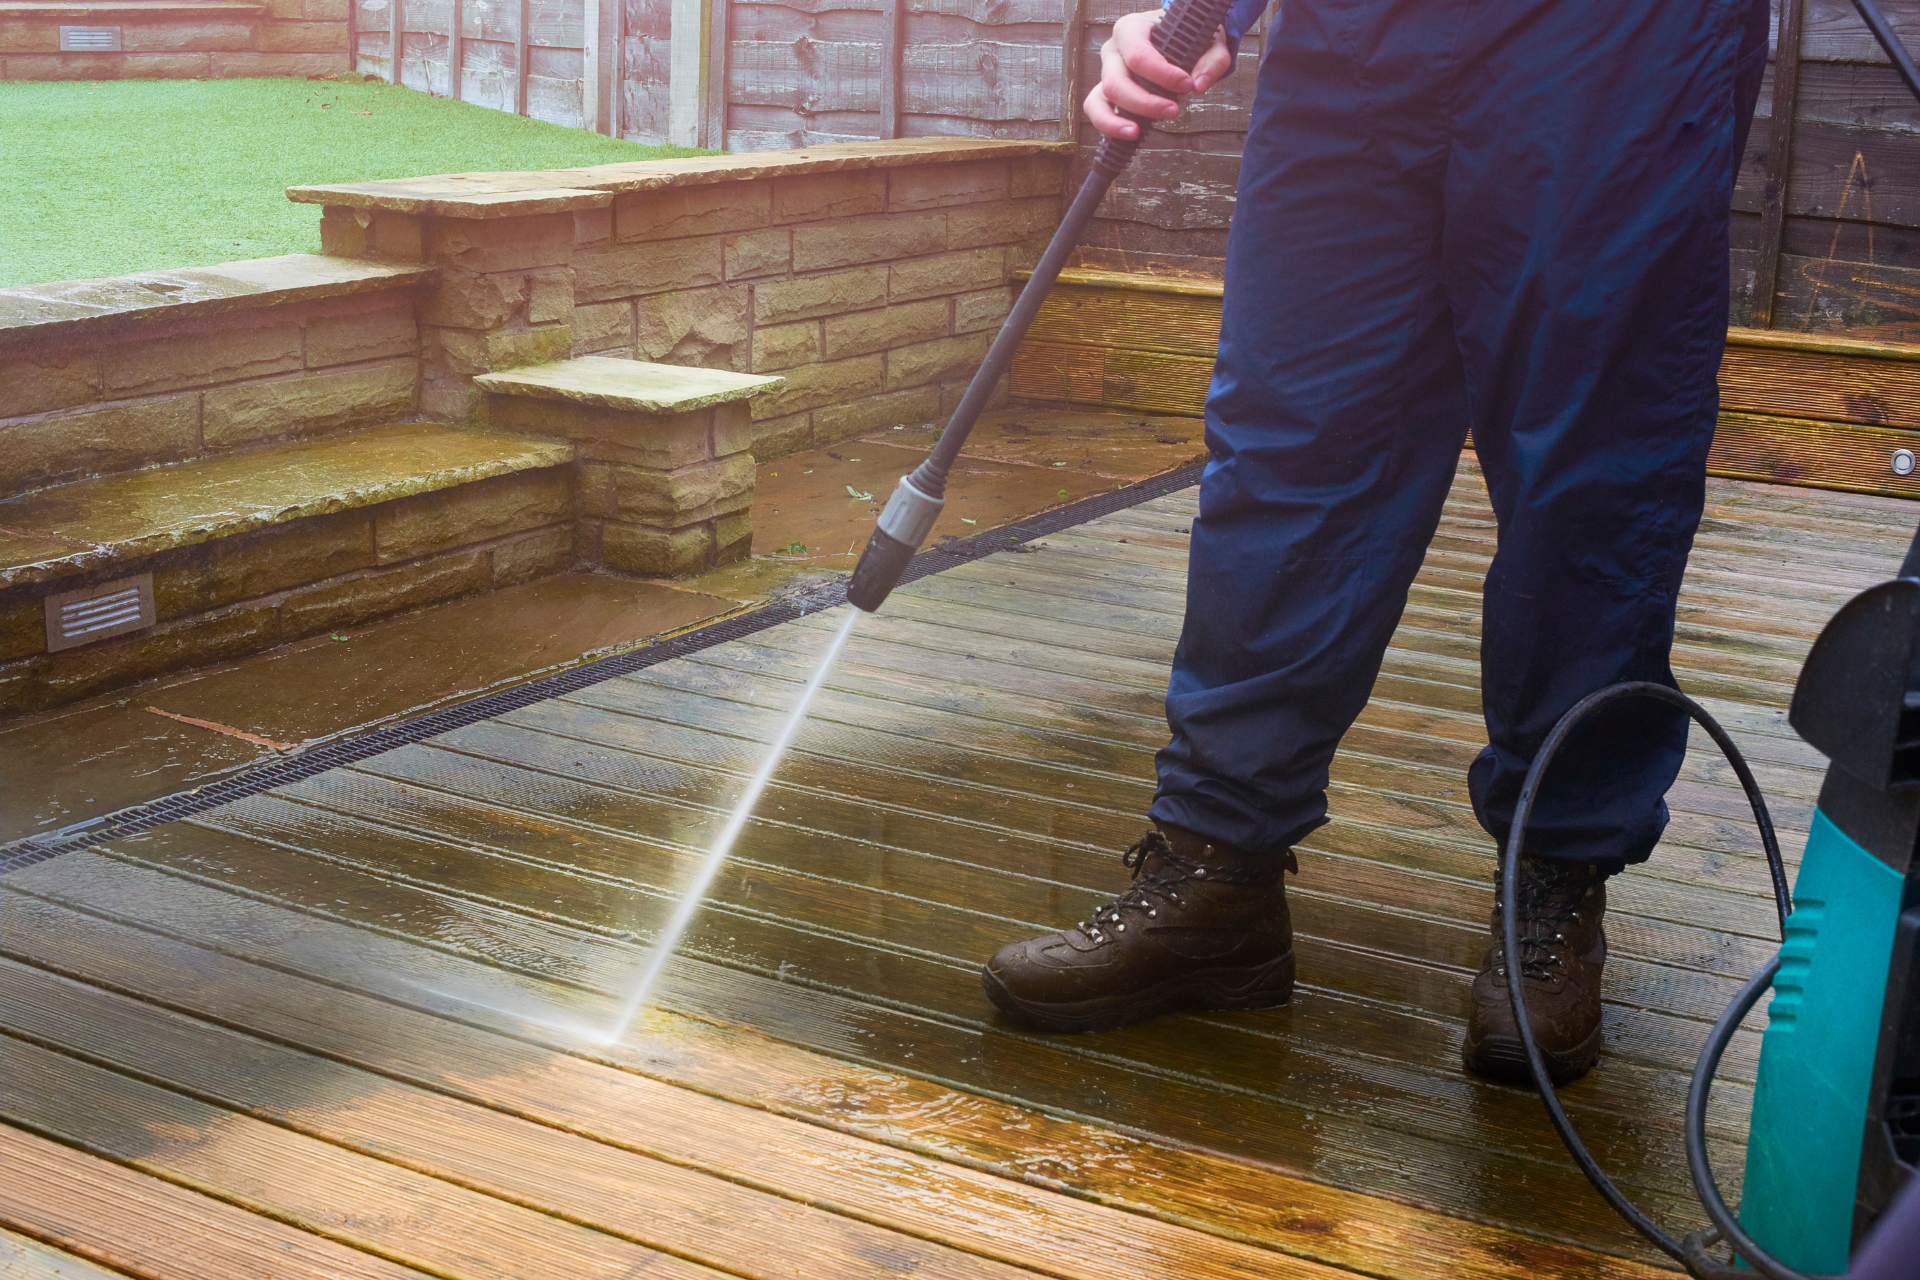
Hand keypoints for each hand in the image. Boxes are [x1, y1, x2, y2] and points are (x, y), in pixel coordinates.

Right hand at [1083, 9, 1232, 139]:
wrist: (1177, 38)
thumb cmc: (1188, 38)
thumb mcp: (1208, 42)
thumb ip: (1212, 60)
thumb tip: (1198, 85)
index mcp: (1132, 28)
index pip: (1139, 55)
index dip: (1162, 75)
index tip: (1187, 85)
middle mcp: (1114, 49)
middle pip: (1116, 81)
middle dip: (1144, 102)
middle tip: (1174, 110)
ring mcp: (1107, 71)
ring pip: (1101, 97)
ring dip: (1119, 119)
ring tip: (1138, 132)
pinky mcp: (1106, 91)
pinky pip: (1097, 110)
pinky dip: (1109, 125)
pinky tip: (1130, 134)